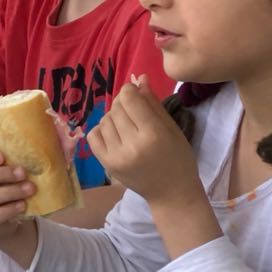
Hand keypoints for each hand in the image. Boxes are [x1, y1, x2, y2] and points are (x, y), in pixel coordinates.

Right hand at [0, 147, 39, 237]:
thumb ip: (5, 162)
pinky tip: (23, 205)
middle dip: (0, 174)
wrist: (0, 221)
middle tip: (22, 172)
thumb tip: (28, 147)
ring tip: (29, 189)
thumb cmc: (0, 188)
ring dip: (9, 192)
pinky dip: (9, 210)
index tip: (1, 157)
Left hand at [87, 81, 198, 205]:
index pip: (129, 99)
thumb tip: (139, 78)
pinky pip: (93, 135)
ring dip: (113, 116)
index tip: (135, 92)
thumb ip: (153, 103)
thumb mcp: (171, 128)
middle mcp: (131, 145)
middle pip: (116, 108)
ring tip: (127, 125)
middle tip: (133, 110)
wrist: (171, 192)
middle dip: (123, 103)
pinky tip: (115, 134)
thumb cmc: (178, 158)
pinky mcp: (105, 164)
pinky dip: (102, 129)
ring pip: (104, 120)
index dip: (129, 90)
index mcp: (152, 134)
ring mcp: (116, 156)